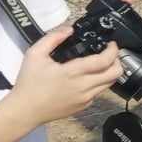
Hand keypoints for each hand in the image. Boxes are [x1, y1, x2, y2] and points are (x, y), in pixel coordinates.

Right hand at [1, 27, 121, 127]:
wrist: (23, 112)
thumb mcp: (35, 54)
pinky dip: (99, 83)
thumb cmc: (28, 83)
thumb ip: (53, 38)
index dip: (113, 50)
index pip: (105, 61)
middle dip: (117, 60)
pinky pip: (99, 92)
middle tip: (109, 53)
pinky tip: (87, 77)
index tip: (111, 44)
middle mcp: (83, 87)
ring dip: (110, 71)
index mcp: (73, 73)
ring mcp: (85, 99)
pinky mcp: (83, 107)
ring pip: (110, 84)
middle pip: (115, 73)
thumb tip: (69, 29)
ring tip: (100, 63)